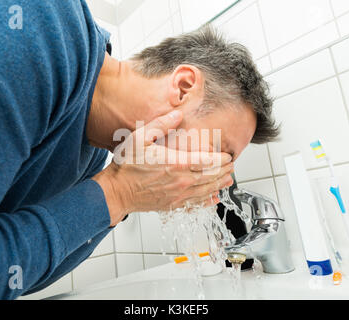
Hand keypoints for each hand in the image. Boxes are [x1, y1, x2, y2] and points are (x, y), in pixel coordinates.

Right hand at [93, 110, 233, 225]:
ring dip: (219, 185)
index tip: (228, 155)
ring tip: (228, 180)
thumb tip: (177, 115)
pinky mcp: (172, 205)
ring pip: (206, 191)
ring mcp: (177, 195)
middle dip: (224, 171)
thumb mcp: (140, 138)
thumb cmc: (126, 166)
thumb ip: (160, 125)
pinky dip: (207, 201)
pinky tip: (213, 199)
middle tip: (232, 166)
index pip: (207, 161)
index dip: (221, 159)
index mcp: (175, 163)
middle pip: (210, 177)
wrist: (116, 191)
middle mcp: (180, 181)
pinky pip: (195, 204)